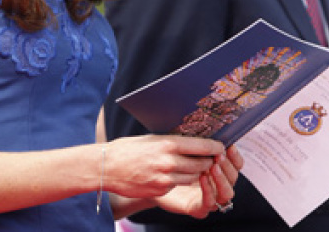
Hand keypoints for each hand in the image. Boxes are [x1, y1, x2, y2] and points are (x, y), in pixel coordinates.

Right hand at [104, 135, 231, 199]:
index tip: (221, 147)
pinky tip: (173, 174)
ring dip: (197, 172)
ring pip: (193, 177)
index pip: (202, 146)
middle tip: (211, 157)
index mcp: (168, 144)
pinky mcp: (160, 190)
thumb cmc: (128, 148)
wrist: (106, 167)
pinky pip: (178, 185)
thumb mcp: (151, 138)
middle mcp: (169, 162)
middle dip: (208, 161)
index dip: (215, 147)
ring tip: (195, 165)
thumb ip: (171, 141)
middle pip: (202, 164)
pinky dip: (179, 180)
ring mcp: (165, 179)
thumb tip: (191, 140)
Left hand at [154, 145, 243, 217]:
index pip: (235, 164)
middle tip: (219, 156)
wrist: (150, 179)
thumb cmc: (168, 161)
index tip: (229, 146)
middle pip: (234, 177)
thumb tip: (210, 128)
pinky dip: (209, 190)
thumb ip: (199, 143)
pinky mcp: (198, 208)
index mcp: (217, 168)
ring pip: (227, 193)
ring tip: (213, 166)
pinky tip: (202, 178)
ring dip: (222, 179)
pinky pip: (209, 203)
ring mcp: (209, 197)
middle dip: (228, 165)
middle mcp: (216, 184)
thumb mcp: (184, 148)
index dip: (235, 156)